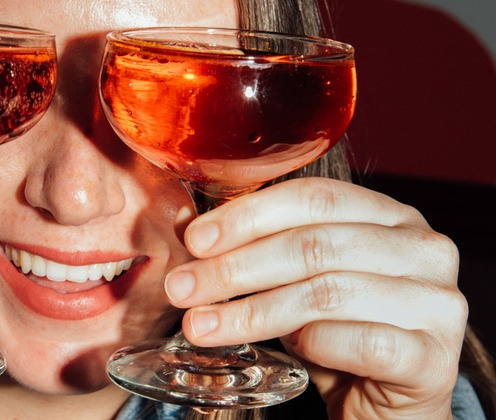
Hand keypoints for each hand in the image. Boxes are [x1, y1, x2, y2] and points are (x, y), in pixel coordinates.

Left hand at [166, 177, 463, 418]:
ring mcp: (437, 302)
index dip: (247, 216)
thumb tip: (187, 229)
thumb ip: (259, 252)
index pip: (314, 198)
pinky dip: (311, 345)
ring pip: (327, 294)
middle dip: (235, 268)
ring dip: (252, 311)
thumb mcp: (298, 284)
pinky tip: (284, 350)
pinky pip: (360, 343)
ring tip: (201, 326)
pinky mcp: (435, 358)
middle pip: (314, 245)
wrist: (390, 405)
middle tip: (182, 288)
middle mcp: (423, 249)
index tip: (194, 240)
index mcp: (391, 216)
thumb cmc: (339, 335)